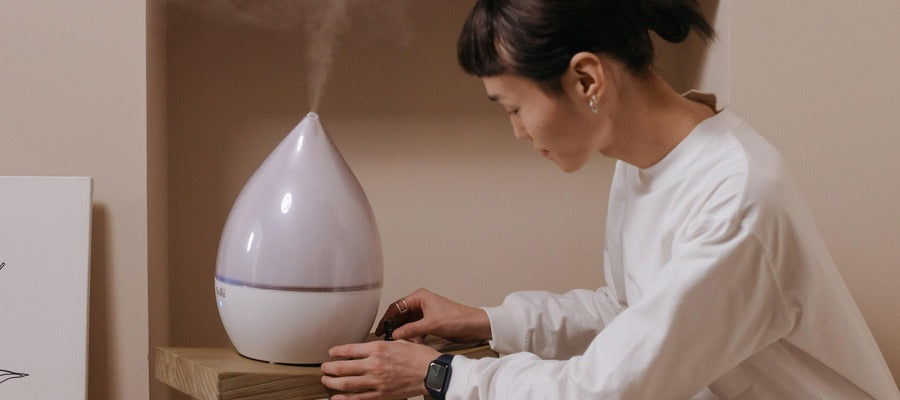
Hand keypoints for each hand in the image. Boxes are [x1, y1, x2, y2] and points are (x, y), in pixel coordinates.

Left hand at [321, 340, 439, 399]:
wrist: (432, 372)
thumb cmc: (419, 357)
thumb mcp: (399, 342)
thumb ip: (383, 344)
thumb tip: (371, 347)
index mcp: (378, 348)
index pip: (348, 349)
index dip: (336, 351)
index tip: (331, 352)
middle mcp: (374, 364)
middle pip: (342, 367)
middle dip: (329, 367)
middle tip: (324, 367)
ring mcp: (376, 381)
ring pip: (345, 383)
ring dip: (332, 382)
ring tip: (326, 380)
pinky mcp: (381, 394)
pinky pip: (357, 398)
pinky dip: (344, 399)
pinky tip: (336, 398)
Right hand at [375, 288, 490, 343]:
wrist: (474, 325)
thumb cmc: (457, 318)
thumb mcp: (430, 325)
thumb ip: (410, 330)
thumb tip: (394, 335)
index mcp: (419, 297)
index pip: (396, 306)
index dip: (386, 318)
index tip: (380, 329)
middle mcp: (421, 303)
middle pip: (400, 315)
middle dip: (396, 328)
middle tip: (389, 338)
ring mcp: (425, 313)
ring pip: (407, 324)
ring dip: (406, 334)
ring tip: (405, 342)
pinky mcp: (430, 322)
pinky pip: (415, 329)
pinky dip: (413, 336)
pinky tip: (415, 343)